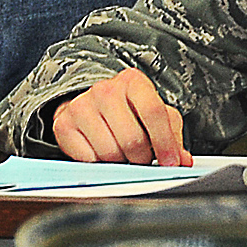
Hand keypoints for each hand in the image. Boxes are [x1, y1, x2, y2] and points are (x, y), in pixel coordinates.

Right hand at [52, 69, 192, 165]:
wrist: (90, 105)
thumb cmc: (129, 111)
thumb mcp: (155, 116)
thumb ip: (172, 136)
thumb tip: (183, 160)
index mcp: (133, 81)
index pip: (153, 113)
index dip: (165, 143)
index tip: (171, 163)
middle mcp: (105, 90)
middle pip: (132, 139)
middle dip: (143, 158)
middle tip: (143, 160)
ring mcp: (81, 106)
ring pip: (110, 153)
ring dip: (121, 162)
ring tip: (123, 155)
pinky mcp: (63, 124)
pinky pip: (88, 159)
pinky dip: (100, 164)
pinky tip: (103, 154)